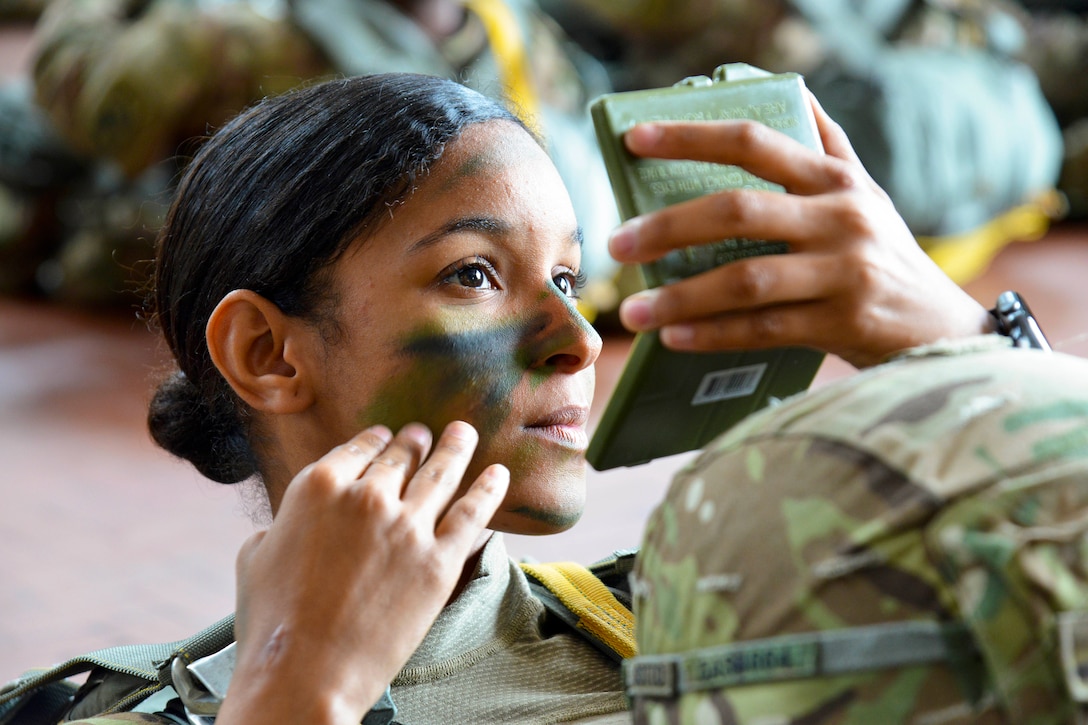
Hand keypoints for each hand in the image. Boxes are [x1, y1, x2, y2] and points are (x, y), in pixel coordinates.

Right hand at [219, 422, 508, 724]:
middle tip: (423, 434)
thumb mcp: (254, 557)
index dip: (376, 439)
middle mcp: (367, 496)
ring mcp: (408, 527)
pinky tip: (499, 473)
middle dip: (413, 442)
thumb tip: (284, 525)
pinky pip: (472, 513)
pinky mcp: (439, 561)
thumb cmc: (272, 623)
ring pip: (441, 473)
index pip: (358, 448)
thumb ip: (280, 525)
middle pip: (401, 457)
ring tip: (463, 433)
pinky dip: (489, 489)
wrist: (306, 673)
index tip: (386, 436)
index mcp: (319, 486)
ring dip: (455, 448)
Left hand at [608, 92, 994, 368]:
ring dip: (681, 296)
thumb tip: (789, 88)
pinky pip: (764, 329)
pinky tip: (674, 338)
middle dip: (669, 227)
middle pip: (738, 212)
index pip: (755, 143)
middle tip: (618, 245)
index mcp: (836, 179)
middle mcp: (842, 218)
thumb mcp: (863, 193)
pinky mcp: (843, 322)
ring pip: (745, 279)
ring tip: (632, 312)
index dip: (692, 136)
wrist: (944, 329)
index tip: (634, 139)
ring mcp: (845, 271)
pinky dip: (714, 334)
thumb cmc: (884, 254)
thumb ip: (826, 143)